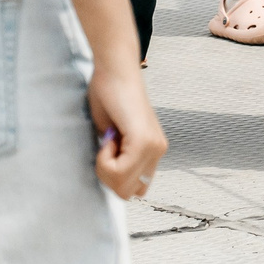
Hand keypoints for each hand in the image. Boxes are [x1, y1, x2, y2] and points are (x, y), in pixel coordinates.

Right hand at [87, 62, 167, 200]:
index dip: (112, 177)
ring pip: (123, 186)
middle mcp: (158, 151)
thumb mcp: (114, 138)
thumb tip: (114, 181)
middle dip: (108, 177)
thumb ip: (119, 159)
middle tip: (105, 147)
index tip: (108, 151)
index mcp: (154, 151)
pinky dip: (105, 160)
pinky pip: (119, 171)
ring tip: (108, 140)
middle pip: (128, 192)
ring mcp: (153, 146)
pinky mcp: (143, 140)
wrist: (114, 70)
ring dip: (106, 169)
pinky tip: (110, 137)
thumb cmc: (109, 97)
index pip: (134, 189)